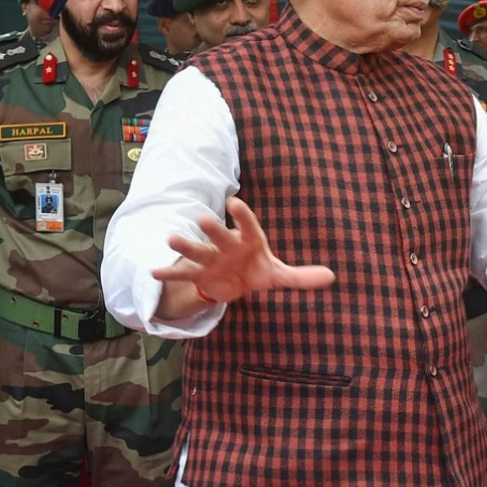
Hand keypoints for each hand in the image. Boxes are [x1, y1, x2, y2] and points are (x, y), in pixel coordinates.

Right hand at [153, 197, 335, 303]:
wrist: (232, 283)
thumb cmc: (255, 270)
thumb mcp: (278, 275)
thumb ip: (301, 276)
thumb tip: (331, 277)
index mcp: (248, 240)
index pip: (248, 225)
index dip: (242, 216)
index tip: (235, 203)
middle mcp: (226, 245)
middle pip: (219, 234)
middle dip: (212, 228)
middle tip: (203, 218)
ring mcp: (209, 258)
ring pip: (196, 250)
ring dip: (185, 245)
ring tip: (172, 239)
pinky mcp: (197, 274)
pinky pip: (181, 274)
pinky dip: (168, 274)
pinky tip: (154, 273)